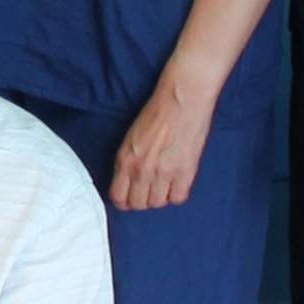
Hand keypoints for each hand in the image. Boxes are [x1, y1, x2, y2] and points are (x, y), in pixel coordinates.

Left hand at [109, 71, 217, 211]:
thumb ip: (126, 163)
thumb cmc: (156, 114)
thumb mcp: (130, 139)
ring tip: (164, 183)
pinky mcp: (186, 170)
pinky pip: (178, 198)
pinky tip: (177, 182)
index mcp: (125, 160)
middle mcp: (142, 169)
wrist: (182, 100)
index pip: (118, 197)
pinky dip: (177, 194)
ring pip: (157, 203)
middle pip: (138, 204)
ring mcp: (164, 171)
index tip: (130, 198)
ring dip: (160, 197)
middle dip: (142, 200)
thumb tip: (127, 184)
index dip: (124, 201)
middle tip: (149, 190)